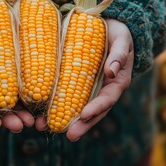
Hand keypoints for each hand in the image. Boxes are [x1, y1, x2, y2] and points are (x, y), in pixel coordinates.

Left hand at [35, 19, 133, 140]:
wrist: (109, 29)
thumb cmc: (119, 34)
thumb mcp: (122, 41)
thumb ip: (119, 55)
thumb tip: (111, 72)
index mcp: (117, 82)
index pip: (107, 99)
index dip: (97, 108)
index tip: (84, 116)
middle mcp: (103, 89)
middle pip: (93, 111)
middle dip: (82, 125)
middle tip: (70, 136)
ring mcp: (90, 88)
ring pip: (78, 107)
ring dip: (65, 120)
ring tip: (48, 128)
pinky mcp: (77, 82)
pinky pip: (68, 96)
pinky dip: (57, 106)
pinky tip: (43, 112)